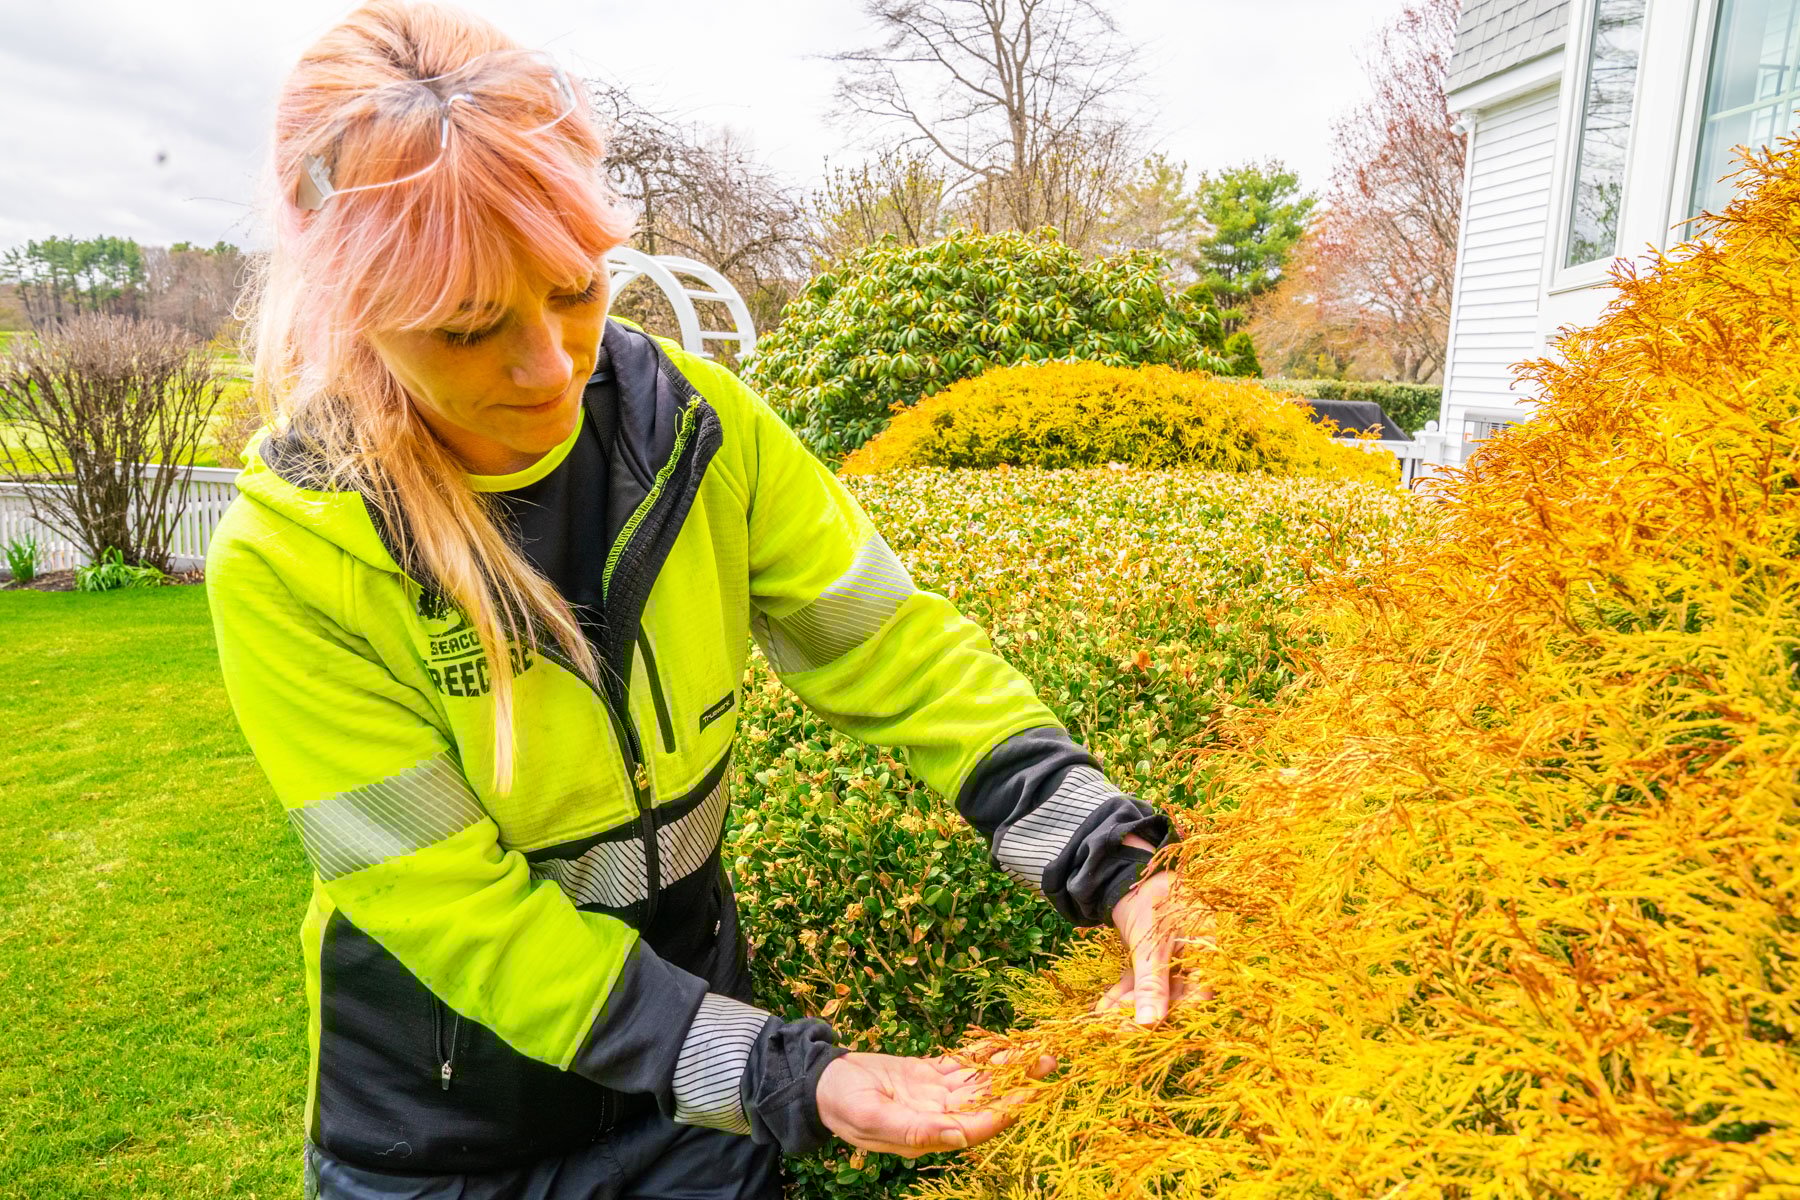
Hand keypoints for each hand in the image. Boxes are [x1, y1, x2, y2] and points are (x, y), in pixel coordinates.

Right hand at [815, 1048, 1055, 1157]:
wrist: (819, 1083)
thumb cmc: (841, 1105)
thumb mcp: (871, 1119)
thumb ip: (914, 1131)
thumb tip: (957, 1137)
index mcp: (926, 1134)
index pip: (973, 1126)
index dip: (1002, 1113)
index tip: (1029, 1098)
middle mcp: (937, 1115)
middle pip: (986, 1101)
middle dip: (1018, 1085)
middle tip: (1050, 1065)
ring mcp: (934, 1094)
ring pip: (979, 1080)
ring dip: (1008, 1066)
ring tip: (1039, 1051)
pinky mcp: (927, 1074)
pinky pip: (962, 1064)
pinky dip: (983, 1052)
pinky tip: (1005, 1042)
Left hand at [1094, 835, 1213, 1025]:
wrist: (1128, 869)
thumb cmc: (1152, 898)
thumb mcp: (1151, 943)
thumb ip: (1152, 984)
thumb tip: (1150, 1025)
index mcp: (1209, 949)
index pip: (1202, 993)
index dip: (1180, 1015)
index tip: (1153, 1032)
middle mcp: (1195, 957)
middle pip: (1175, 996)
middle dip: (1147, 1014)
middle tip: (1121, 1034)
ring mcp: (1173, 958)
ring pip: (1153, 991)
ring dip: (1130, 1008)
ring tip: (1105, 1025)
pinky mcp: (1153, 958)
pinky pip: (1140, 981)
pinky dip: (1123, 994)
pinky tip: (1103, 1010)